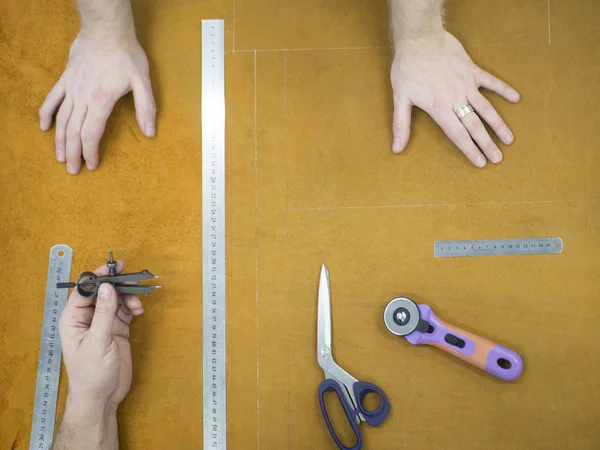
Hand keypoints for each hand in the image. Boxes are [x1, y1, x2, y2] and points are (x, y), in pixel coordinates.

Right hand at [39, 34, 155, 173]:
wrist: (106, 29)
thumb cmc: (126, 54)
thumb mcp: (142, 81)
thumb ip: (146, 108)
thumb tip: (150, 132)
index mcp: (101, 101)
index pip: (91, 133)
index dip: (90, 151)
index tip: (91, 165)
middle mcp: (83, 97)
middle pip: (74, 131)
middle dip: (74, 153)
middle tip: (73, 170)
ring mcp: (72, 88)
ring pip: (61, 119)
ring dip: (60, 140)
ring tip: (61, 157)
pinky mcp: (66, 79)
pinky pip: (52, 99)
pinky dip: (47, 114)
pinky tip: (44, 127)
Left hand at [58, 261, 143, 409]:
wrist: (102, 397)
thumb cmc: (91, 373)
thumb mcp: (98, 341)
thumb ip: (104, 312)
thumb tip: (107, 286)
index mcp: (74, 318)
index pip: (85, 290)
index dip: (99, 277)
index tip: (115, 268)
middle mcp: (87, 317)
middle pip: (103, 291)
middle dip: (118, 285)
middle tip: (134, 279)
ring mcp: (103, 322)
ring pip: (116, 299)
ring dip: (128, 297)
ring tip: (138, 303)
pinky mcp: (117, 329)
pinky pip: (125, 310)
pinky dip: (133, 307)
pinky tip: (139, 311)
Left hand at [390, 30, 519, 166]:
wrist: (419, 38)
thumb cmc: (407, 68)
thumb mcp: (400, 98)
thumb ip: (400, 125)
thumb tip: (396, 148)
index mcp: (439, 108)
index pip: (457, 135)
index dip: (469, 150)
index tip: (480, 162)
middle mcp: (456, 99)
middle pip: (474, 126)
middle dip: (487, 144)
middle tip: (498, 158)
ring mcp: (466, 84)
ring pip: (486, 108)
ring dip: (498, 124)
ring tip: (509, 139)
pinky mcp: (472, 70)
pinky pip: (491, 81)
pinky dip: (503, 89)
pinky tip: (516, 98)